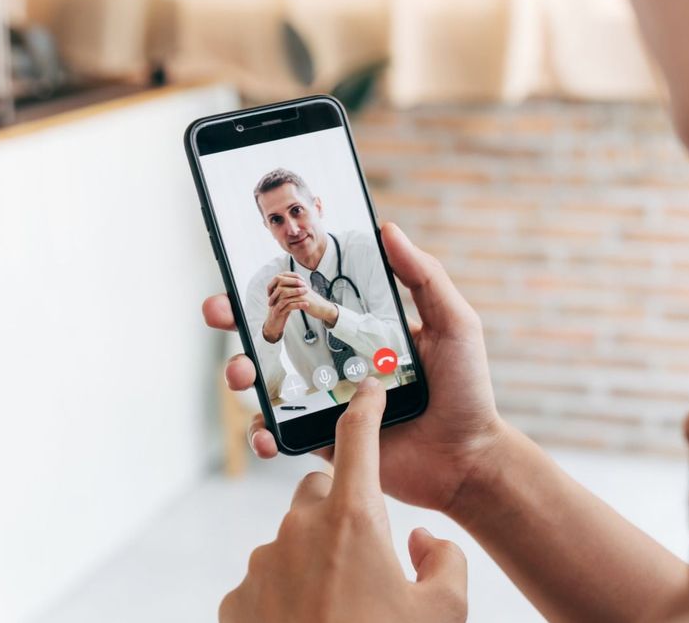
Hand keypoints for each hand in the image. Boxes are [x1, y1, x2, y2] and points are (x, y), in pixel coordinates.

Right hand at [203, 222, 506, 512]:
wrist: (468, 459)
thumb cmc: (467, 389)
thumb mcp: (453, 324)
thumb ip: (424, 277)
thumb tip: (388, 228)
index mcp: (363, 330)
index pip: (311, 300)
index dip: (275, 285)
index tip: (248, 269)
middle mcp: (339, 361)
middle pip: (276, 336)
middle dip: (238, 322)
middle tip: (220, 312)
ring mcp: (328, 401)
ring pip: (269, 383)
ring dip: (241, 373)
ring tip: (241, 372)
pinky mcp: (326, 441)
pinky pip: (283, 433)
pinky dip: (264, 432)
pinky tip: (265, 430)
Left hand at [219, 378, 466, 622]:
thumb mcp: (444, 611)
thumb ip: (444, 558)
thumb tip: (422, 540)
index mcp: (354, 521)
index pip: (358, 440)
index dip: (367, 408)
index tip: (369, 389)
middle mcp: (299, 531)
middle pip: (320, 490)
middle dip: (342, 505)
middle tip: (368, 551)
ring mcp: (261, 565)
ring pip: (292, 537)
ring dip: (315, 555)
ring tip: (342, 605)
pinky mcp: (237, 601)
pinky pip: (267, 578)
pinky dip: (287, 592)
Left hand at [262, 273, 336, 341]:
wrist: (322, 307)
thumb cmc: (311, 301)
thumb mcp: (301, 292)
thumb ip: (292, 288)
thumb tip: (279, 288)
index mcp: (297, 280)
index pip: (280, 278)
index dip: (272, 285)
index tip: (269, 293)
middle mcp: (298, 283)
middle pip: (280, 283)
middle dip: (272, 293)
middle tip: (269, 302)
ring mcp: (300, 291)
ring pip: (283, 293)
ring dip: (276, 301)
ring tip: (273, 308)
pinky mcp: (303, 299)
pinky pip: (288, 302)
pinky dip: (282, 307)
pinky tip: (280, 311)